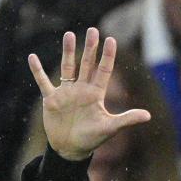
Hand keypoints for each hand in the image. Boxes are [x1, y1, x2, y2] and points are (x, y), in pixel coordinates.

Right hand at [28, 28, 149, 160]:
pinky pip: (43, 81)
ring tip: (69, 35)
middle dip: (90, 48)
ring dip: (68, 52)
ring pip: (67, 68)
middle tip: (93, 30)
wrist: (70, 150)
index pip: (104, 70)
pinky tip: (32, 57)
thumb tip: (148, 115)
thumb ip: (127, 119)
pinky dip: (37, 71)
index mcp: (96, 94)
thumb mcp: (110, 128)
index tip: (111, 39)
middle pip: (86, 64)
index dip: (108, 56)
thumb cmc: (91, 139)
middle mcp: (81, 89)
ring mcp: (66, 93)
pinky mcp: (51, 99)